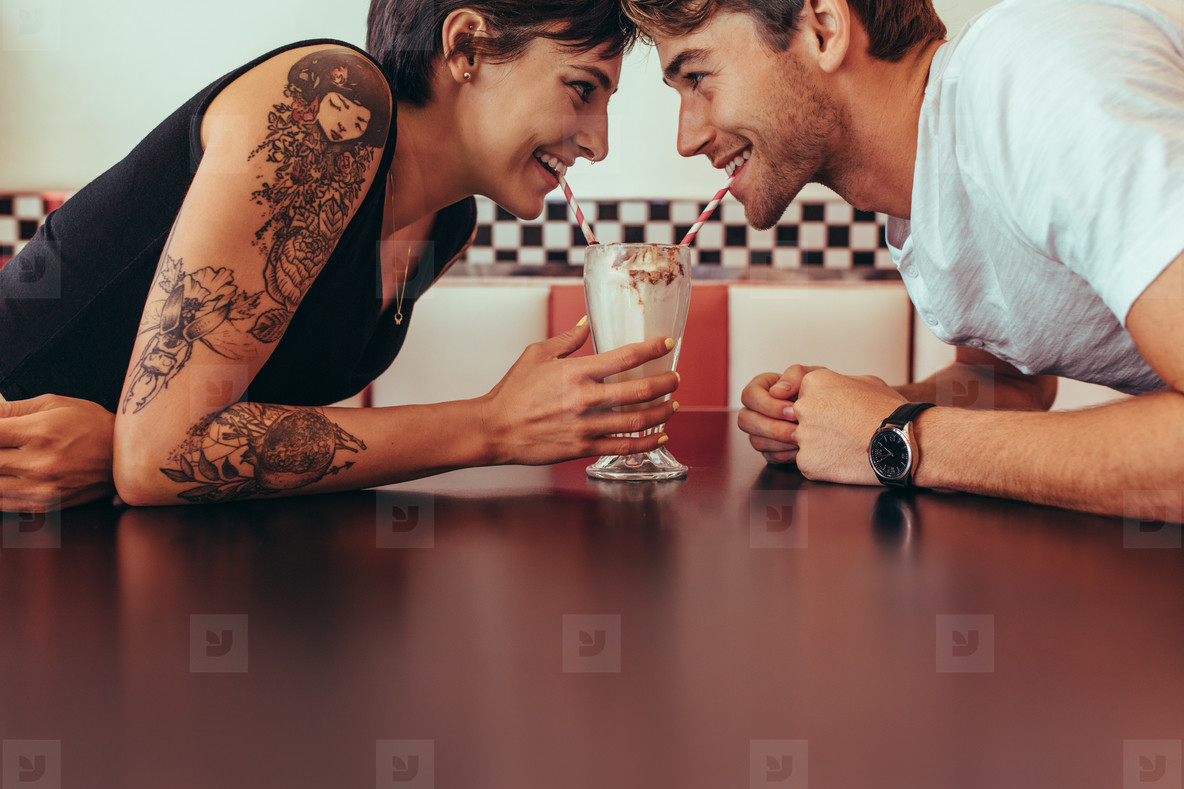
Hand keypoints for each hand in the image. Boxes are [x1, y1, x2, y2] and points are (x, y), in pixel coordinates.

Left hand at [0, 394, 115, 510]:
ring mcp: (42, 487)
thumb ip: (14, 408)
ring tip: (6, 461)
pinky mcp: (46, 504)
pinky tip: (7, 477)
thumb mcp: (56, 403)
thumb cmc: (93, 425)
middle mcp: (39, 463)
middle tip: (3, 446)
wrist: (125, 456)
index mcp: (39, 432)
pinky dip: (0, 491)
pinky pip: (4, 504)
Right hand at [481, 319, 679, 464]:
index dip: (652, 349)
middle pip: (640, 391)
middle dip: (666, 384)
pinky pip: (623, 447)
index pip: (625, 357)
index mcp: (576, 372)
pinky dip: (647, 443)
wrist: (495, 429)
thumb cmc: (512, 392)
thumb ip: (566, 341)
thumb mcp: (536, 355)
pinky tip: (659, 437)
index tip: (667, 344)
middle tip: (675, 379)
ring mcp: (586, 426)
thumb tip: (585, 324)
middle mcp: (585, 399)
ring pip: (637, 421)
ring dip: (662, 413)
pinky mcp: (583, 448)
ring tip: (672, 406)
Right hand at [737, 364, 824, 464]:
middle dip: (772, 427)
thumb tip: (776, 392)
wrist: (831, 410)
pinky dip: (786, 454)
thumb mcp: (810, 375)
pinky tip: (802, 448)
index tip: (793, 409)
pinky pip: (769, 456)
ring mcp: (759, 431)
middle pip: (745, 421)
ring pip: (756, 441)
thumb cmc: (817, 389)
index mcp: (760, 388)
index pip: (749, 395)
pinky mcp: (769, 449)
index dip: (767, 405)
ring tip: (803, 439)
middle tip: (797, 429)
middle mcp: (754, 410)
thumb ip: (794, 375)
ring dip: (780, 443)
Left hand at [740, 365, 906, 482]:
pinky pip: (807, 463)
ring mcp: (802, 436)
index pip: (800, 393)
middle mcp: (802, 407)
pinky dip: (823, 465)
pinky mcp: (806, 462)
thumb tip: (828, 387)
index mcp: (814, 382)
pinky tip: (844, 460)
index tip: (830, 413)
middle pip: (798, 418)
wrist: (902, 442)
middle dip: (814, 426)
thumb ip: (836, 382)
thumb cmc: (889, 411)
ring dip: (819, 446)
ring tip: (845, 446)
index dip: (818, 406)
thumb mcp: (864, 381)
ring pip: (802, 442)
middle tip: (840, 431)